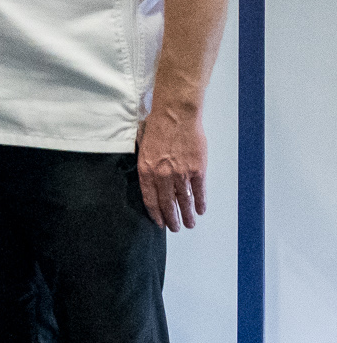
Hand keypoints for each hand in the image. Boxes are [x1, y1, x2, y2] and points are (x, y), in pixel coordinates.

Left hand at [136, 103, 206, 230]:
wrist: (176, 114)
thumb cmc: (157, 126)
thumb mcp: (142, 147)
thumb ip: (146, 165)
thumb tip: (150, 180)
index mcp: (146, 170)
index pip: (150, 199)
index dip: (155, 214)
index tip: (159, 223)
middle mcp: (162, 175)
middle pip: (168, 204)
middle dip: (172, 219)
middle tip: (175, 228)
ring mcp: (181, 174)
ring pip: (184, 201)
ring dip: (187, 215)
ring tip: (189, 224)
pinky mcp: (197, 170)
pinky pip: (199, 191)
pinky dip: (200, 202)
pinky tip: (201, 210)